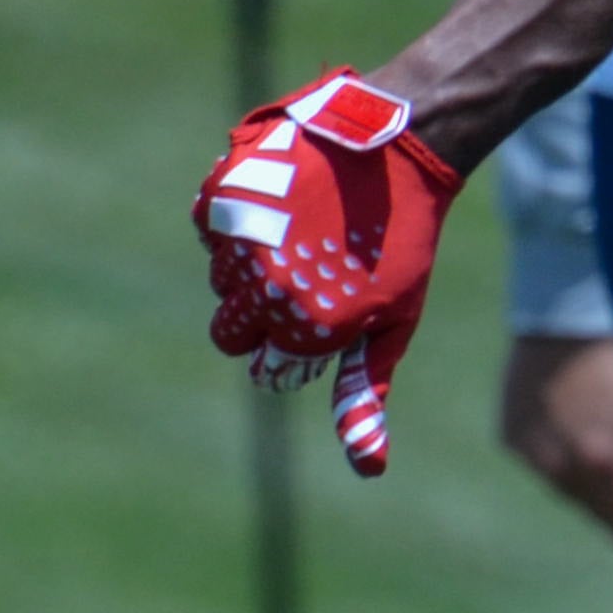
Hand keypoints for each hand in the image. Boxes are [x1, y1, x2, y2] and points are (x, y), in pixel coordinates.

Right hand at [197, 69, 465, 475]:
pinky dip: (233, 224)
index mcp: (305, 327)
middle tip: (303, 274)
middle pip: (228, 332)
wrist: (399, 144)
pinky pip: (208, 230)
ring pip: (218, 281)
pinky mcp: (223, 193)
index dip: (293, 340)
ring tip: (300, 232)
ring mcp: (239, 239)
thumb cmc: (403, 239)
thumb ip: (365, 391)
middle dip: (258, 315)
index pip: (263, 366)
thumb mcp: (394, 319)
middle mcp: (263, 289)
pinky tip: (280, 204)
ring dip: (246, 266)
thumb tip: (367, 468)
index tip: (323, 306)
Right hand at [499, 331, 612, 555]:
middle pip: (600, 514)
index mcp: (598, 462)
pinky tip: (591, 432)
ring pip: (572, 490)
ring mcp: (529, 452)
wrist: (572, 304)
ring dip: (600, 485)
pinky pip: (547, 462)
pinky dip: (570, 458)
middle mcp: (556, 467)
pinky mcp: (511, 434)